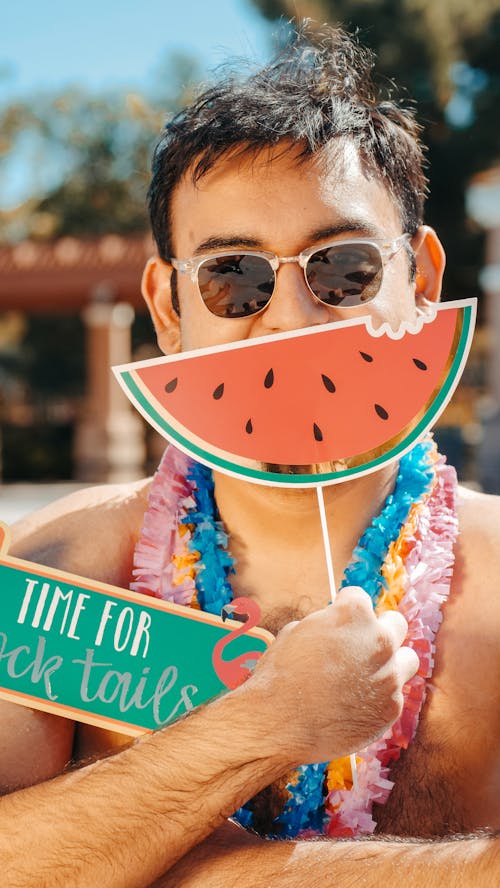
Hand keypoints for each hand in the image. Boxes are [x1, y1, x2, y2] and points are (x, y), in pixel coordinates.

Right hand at [239, 586, 417, 766]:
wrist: (279, 722)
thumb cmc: (280, 674)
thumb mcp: (296, 631)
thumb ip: (327, 624)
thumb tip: (335, 629)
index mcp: (354, 613)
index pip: (359, 597)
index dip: (343, 608)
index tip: (338, 621)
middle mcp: (379, 639)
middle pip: (395, 623)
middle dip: (378, 630)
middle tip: (359, 646)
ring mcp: (389, 675)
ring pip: (407, 659)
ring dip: (391, 663)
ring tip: (367, 675)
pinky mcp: (391, 708)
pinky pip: (394, 695)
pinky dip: (379, 697)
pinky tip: (356, 704)